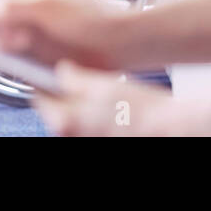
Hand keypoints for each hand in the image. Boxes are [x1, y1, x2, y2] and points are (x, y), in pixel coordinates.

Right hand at [0, 0, 127, 69]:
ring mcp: (22, 24)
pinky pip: (3, 52)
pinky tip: (24, 50)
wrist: (119, 43)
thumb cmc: (92, 15)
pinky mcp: (27, 49)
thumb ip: (10, 7)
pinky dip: (6, 54)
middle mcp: (18, 0)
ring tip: (20, 41)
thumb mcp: (48, 6)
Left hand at [35, 61, 198, 136]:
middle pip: (57, 110)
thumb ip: (73, 77)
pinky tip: (112, 105)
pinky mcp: (103, 140)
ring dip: (82, 105)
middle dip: (65, 94)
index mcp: (64, 122)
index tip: (46, 69)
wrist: (171, 128)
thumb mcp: (101, 83)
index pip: (39, 97)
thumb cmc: (140, 110)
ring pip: (75, 119)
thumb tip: (62, 71)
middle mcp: (71, 137)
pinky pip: (91, 127)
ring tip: (101, 91)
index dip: (43, 78)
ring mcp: (87, 141)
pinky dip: (96, 116)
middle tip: (78, 77)